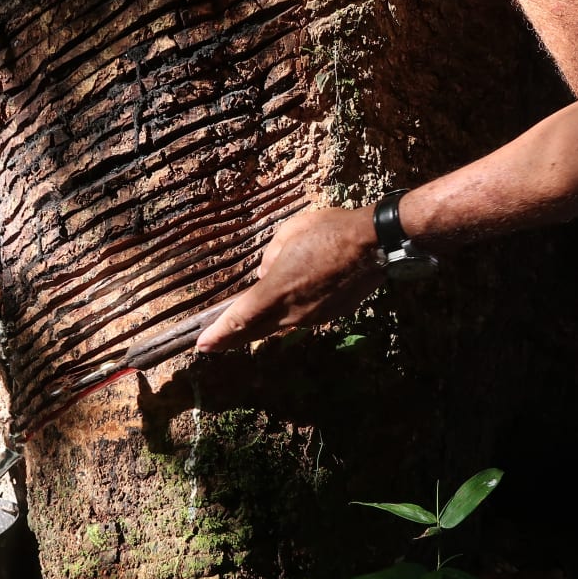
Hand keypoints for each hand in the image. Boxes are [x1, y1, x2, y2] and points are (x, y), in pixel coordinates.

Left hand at [196, 206, 382, 352]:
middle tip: (211, 347)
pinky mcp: (331, 315)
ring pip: (280, 324)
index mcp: (277, 290)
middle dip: (231, 339)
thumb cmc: (330, 231)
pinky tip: (292, 301)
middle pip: (255, 331)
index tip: (202, 345)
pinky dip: (290, 312)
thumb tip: (266, 274)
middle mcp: (293, 311)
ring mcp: (313, 317)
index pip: (241, 318)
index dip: (219, 334)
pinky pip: (302, 316)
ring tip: (246, 324)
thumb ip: (270, 258)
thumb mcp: (289, 234)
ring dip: (262, 324)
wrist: (375, 244)